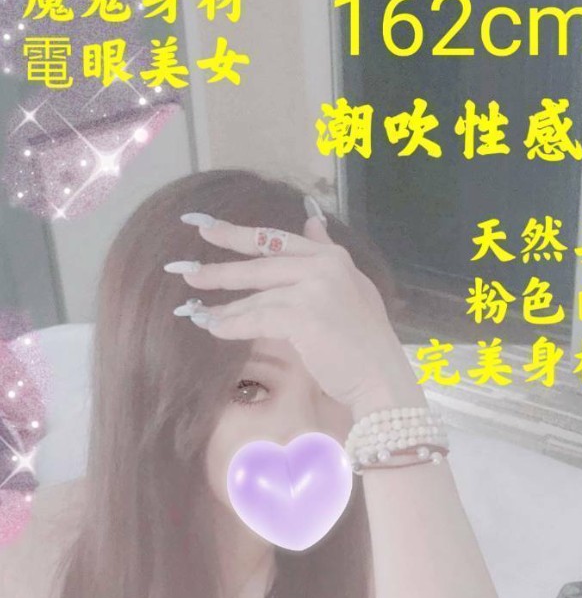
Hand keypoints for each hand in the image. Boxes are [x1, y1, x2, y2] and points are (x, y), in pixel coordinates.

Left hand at [174, 212, 420, 414]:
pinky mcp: (303, 316)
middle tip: (183, 269)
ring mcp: (314, 289)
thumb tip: (311, 220)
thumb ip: (327, 253)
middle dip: (219, 268)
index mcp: (333, 258)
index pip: (277, 240)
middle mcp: (324, 266)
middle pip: (260, 263)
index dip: (237, 234)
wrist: (381, 377)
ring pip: (256, 295)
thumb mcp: (351, 287)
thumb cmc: (365, 343)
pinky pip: (257, 318)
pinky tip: (213, 329)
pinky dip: (233, 325)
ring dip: (223, 306)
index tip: (204, 228)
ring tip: (196, 312)